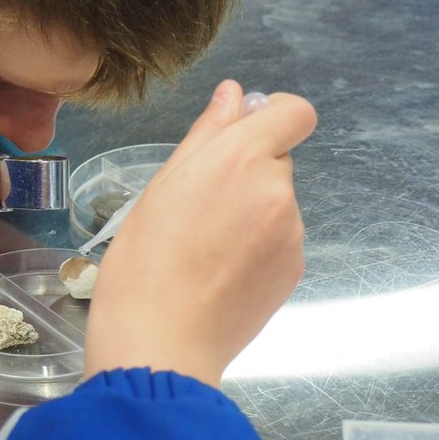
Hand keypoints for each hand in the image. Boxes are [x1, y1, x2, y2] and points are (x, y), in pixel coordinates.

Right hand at [84, 80, 317, 387]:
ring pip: (277, 203)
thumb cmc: (144, 262)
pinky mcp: (294, 270)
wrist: (161, 342)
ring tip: (204, 248)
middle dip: (246, 172)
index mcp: (241, 158)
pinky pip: (280, 240)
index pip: (294, 112)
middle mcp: (277, 190)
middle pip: (277, 160)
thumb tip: (233, 96)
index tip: (245, 133)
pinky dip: (257, 247)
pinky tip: (220, 272)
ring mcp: (292, 234)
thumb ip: (206, 135)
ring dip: (251, 212)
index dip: (273, 116)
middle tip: (198, 207)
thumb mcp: (162, 187)